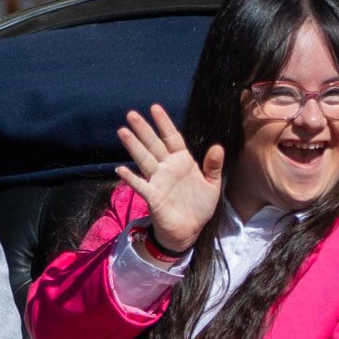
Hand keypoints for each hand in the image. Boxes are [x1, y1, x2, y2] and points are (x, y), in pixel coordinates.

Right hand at [113, 103, 225, 260]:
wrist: (190, 230)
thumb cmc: (199, 207)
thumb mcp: (212, 185)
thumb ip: (213, 166)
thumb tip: (218, 147)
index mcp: (182, 162)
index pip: (172, 138)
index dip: (164, 123)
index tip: (154, 108)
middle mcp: (167, 168)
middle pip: (154, 145)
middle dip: (143, 129)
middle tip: (131, 114)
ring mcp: (158, 181)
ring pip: (144, 160)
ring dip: (134, 147)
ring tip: (123, 132)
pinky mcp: (153, 196)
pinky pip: (141, 185)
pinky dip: (131, 178)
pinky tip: (120, 169)